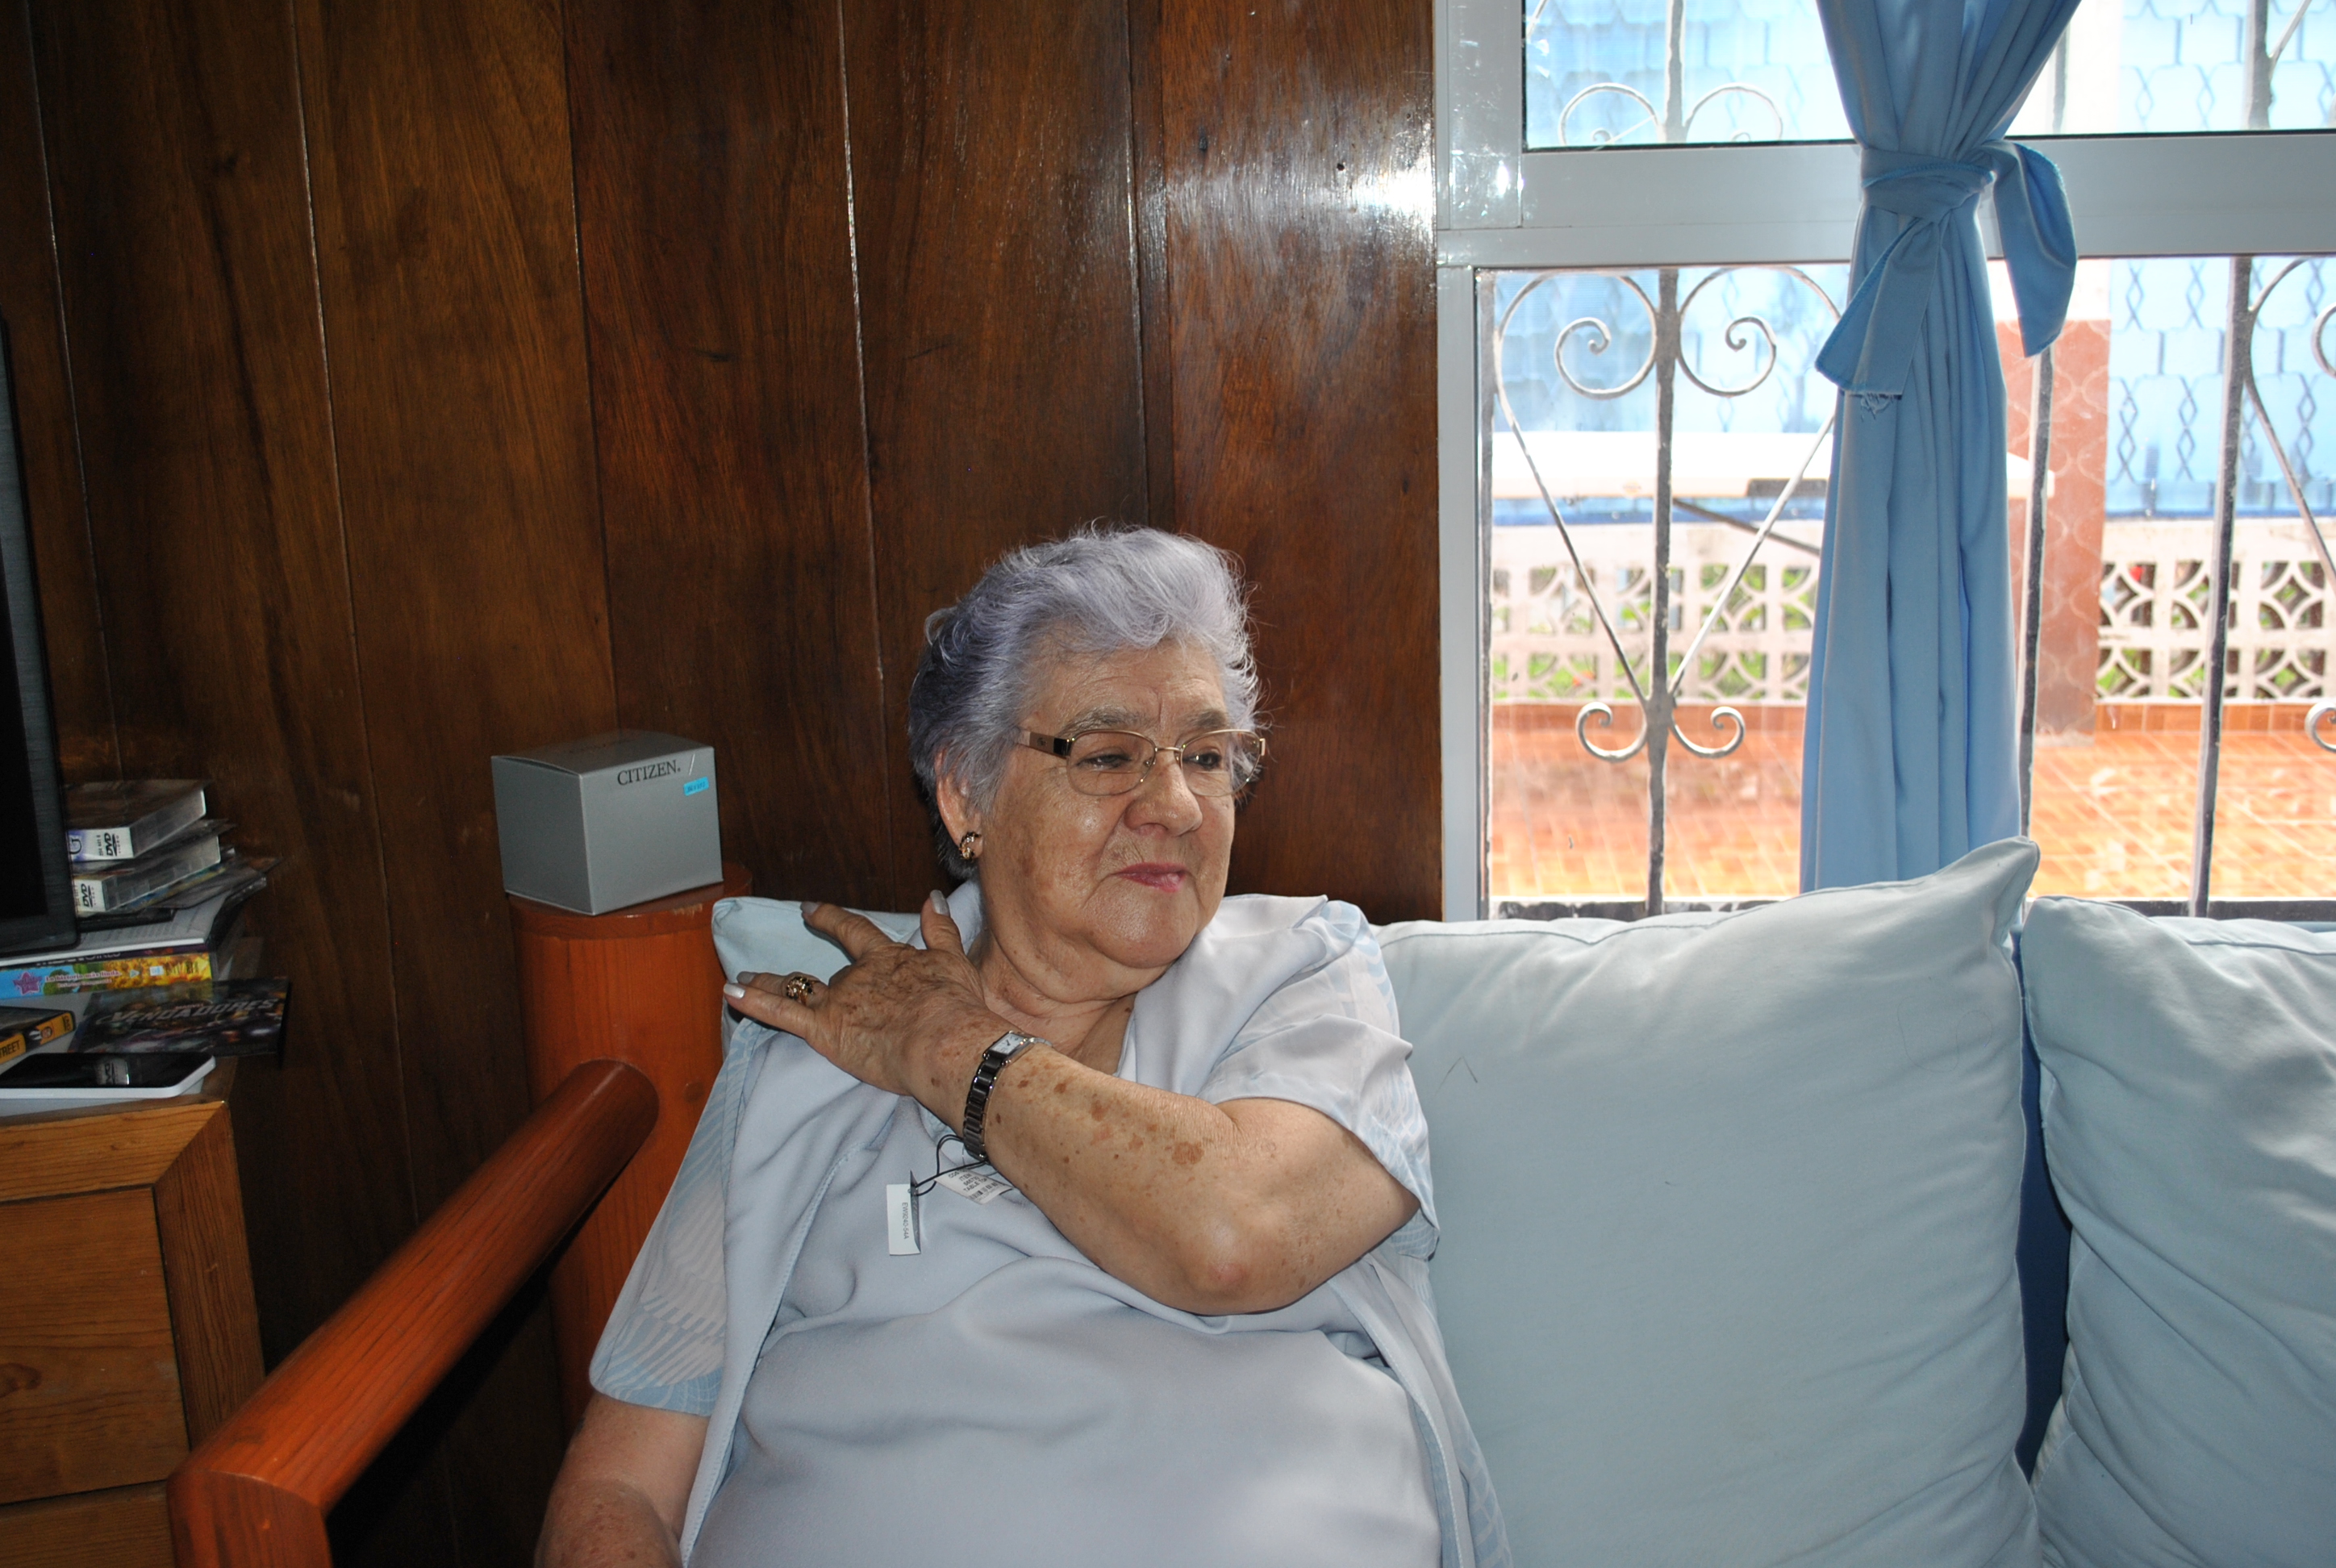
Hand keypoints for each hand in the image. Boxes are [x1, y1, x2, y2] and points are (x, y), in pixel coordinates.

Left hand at [724, 895, 1003, 1116]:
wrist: (942, 1039)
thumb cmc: (954, 1005)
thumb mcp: (953, 960)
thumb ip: (941, 929)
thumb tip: (933, 897)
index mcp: (887, 959)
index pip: (854, 932)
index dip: (831, 919)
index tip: (811, 909)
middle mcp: (857, 976)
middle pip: (828, 973)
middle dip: (806, 975)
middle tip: (783, 968)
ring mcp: (837, 1002)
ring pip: (794, 988)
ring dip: (767, 983)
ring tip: (742, 981)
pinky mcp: (823, 1029)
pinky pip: (781, 1012)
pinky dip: (753, 1002)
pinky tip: (730, 993)